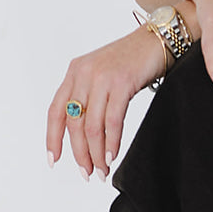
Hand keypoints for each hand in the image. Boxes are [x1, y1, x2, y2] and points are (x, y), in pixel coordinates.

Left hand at [47, 26, 163, 178]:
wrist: (160, 38)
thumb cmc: (134, 60)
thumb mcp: (103, 74)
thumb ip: (90, 96)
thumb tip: (84, 135)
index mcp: (75, 72)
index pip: (56, 111)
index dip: (53, 138)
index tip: (54, 160)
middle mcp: (84, 73)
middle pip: (73, 122)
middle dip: (79, 153)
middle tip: (87, 173)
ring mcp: (102, 77)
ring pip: (91, 125)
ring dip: (96, 153)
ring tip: (102, 170)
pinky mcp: (122, 81)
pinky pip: (112, 120)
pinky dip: (112, 142)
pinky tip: (113, 155)